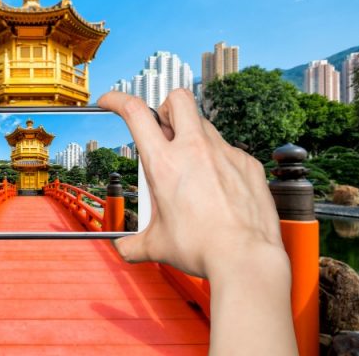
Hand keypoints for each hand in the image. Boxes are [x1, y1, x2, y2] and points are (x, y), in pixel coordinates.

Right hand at [99, 89, 282, 277]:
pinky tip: (218, 187)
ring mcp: (224, 153)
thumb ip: (133, 244)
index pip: (135, 112)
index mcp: (164, 164)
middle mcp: (194, 150)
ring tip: (190, 168)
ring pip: (204, 124)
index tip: (111, 101)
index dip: (118, 99)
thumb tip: (123, 248)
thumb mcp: (156, 245)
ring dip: (191, 136)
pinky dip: (218, 161)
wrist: (245, 259)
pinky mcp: (247, 163)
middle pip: (177, 99)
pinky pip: (228, 150)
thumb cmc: (201, 249)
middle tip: (163, 131)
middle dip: (165, 107)